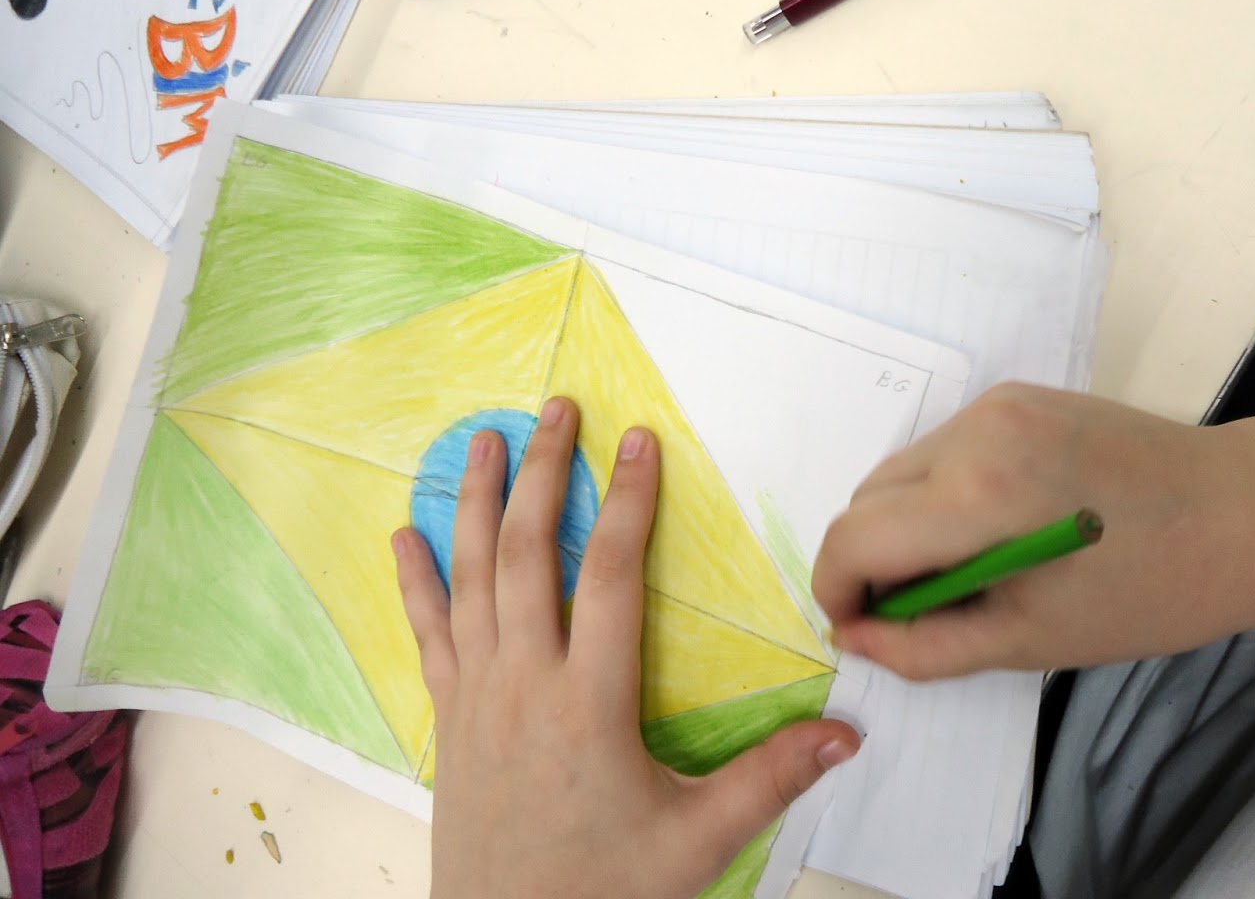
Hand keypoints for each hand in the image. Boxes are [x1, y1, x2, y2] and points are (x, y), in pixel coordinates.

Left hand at [394, 397, 860, 898]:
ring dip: (477, 503)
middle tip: (556, 409)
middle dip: (545, 473)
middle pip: (527, 554)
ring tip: (487, 441)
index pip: (609, 576)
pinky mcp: (448, 719)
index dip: (628, 502)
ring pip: (469, 579)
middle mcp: (523, 684)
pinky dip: (414, 580)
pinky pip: (426, 633)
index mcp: (587, 701)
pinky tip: (402, 536)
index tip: (636, 440)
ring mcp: (476, 697)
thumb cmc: (602, 890)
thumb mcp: (696, 840)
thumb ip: (769, 780)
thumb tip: (846, 732)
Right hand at [812, 383, 1254, 678]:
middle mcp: (972, 432)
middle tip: (915, 613)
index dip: (838, 590)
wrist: (1241, 512)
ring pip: (901, 471)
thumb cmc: (1149, 592)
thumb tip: (858, 637)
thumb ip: (929, 645)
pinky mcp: (1016, 396)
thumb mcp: (1032, 640)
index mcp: (975, 495)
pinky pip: (942, 448)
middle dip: (871, 560)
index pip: (855, 537)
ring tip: (959, 573)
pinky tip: (989, 529)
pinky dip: (940, 492)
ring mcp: (994, 405)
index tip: (859, 628)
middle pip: (867, 499)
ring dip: (903, 524)